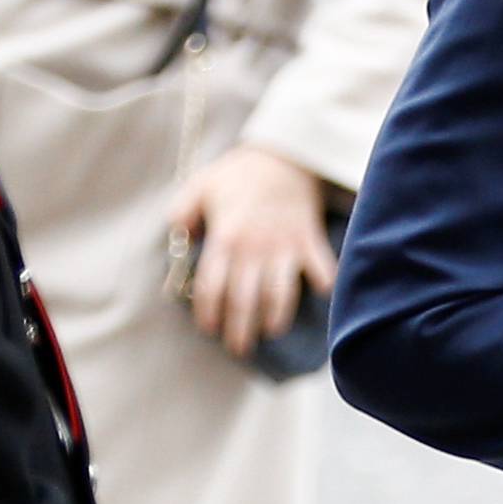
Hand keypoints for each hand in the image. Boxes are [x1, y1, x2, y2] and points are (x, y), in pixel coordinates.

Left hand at [168, 144, 336, 360]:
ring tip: (271, 331)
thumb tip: (179, 240)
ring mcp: (285, 246)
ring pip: (280, 293)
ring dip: (276, 316)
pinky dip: (323, 284)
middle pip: (244, 299)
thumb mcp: (199, 185)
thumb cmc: (239, 174)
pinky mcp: (309, 241)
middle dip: (240, 329)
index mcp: (225, 237)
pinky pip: (321, 268)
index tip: (209, 328)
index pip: (211, 286)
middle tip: (238, 348)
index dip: (208, 312)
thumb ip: (182, 214)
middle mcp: (254, 247)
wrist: (284, 155)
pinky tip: (321, 296)